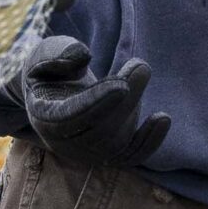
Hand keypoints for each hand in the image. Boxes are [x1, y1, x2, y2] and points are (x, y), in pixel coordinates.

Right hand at [21, 36, 169, 168]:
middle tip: (140, 65)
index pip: (70, 119)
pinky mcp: (109, 154)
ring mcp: (88, 153)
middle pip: (99, 131)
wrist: (56, 92)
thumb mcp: (45, 53)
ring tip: (140, 68)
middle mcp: (64, 143)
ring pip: (116, 141)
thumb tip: (81, 56)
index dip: (97, 103)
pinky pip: (131, 156)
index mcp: (43, 117)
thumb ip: (56, 53)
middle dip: (124, 99)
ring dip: (134, 106)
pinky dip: (149, 141)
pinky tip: (163, 117)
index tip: (121, 85)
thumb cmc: (52, 68)